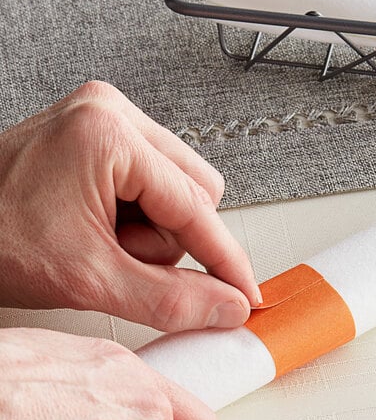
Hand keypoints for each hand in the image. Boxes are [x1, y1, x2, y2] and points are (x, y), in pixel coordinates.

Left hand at [0, 81, 260, 330]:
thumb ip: (168, 299)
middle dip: (170, 240)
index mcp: (108, 135)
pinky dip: (142, 218)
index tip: (245, 292)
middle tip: (122, 257)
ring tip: (104, 242)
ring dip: (155, 231)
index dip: (225, 260)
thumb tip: (225, 305)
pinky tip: (104, 227)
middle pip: (196, 193)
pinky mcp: (104, 135)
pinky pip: (158, 182)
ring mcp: (108, 119)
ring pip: (181, 190)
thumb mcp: (86, 278)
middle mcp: (113, 114)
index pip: (195, 208)